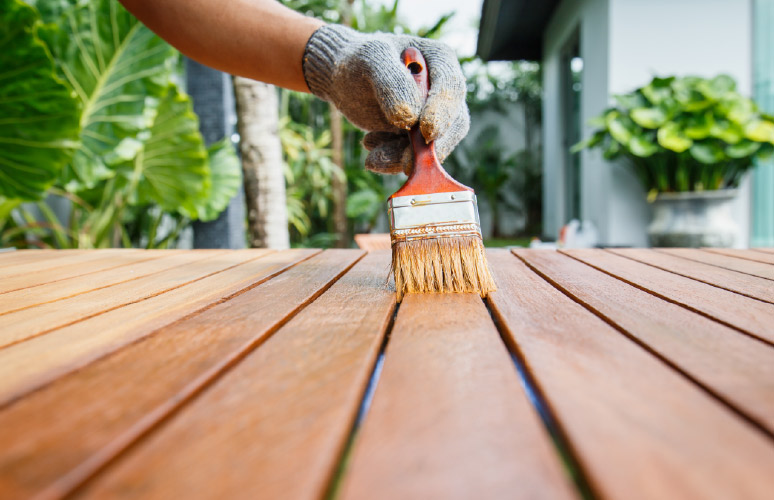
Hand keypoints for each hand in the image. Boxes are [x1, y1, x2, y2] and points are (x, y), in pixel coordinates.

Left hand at [303, 25, 468, 173]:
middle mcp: (444, 90)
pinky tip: (370, 147)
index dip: (442, 111)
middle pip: (453, 123)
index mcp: (440, 60)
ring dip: (404, 158)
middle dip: (429, 148)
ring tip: (372, 157)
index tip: (426, 131)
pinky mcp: (418, 137)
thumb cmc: (359, 61)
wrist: (344, 79)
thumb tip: (412, 117)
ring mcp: (433, 115)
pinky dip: (392, 159)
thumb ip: (392, 82)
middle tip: (406, 164)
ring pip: (434, 146)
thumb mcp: (371, 60)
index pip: (451, 87)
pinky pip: (415, 156)